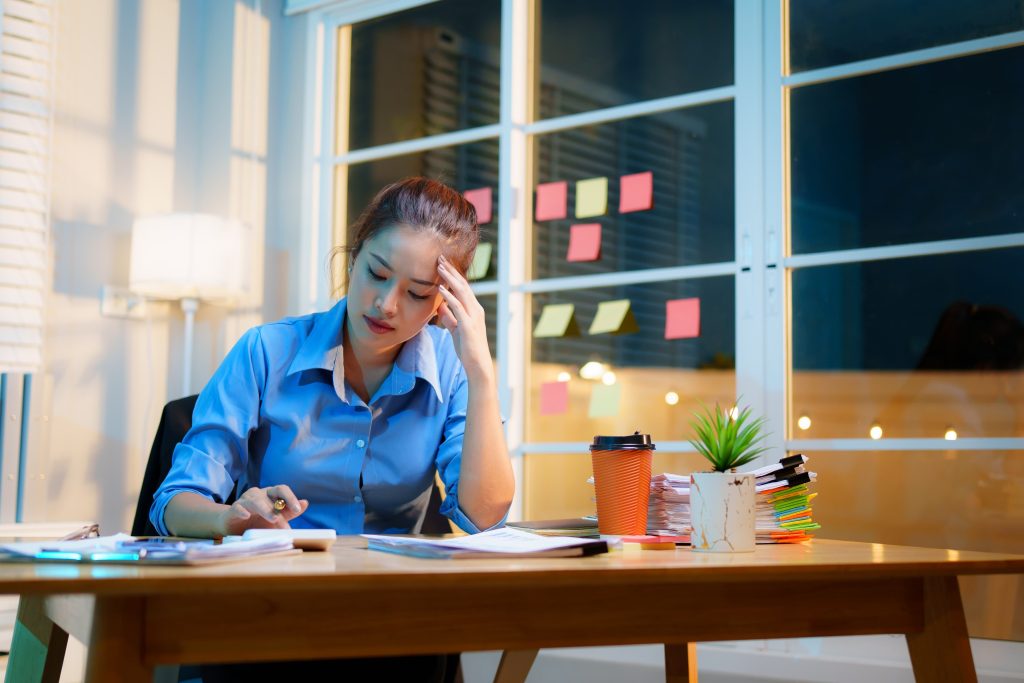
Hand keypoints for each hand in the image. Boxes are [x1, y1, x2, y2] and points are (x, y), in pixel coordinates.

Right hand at [217, 485, 308, 536]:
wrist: (235, 526)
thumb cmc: (258, 521)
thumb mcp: (276, 519)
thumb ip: (289, 512)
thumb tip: (305, 503)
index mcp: (271, 494)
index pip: (282, 490)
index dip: (291, 497)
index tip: (298, 509)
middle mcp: (259, 494)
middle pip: (271, 492)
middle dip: (279, 505)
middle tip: (285, 517)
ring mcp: (246, 500)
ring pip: (256, 500)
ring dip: (265, 509)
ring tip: (273, 519)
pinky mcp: (234, 509)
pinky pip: (238, 507)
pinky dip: (242, 511)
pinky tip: (246, 516)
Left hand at [436, 254, 493, 380]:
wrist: (477, 365)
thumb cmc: (467, 348)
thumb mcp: (455, 329)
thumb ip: (449, 316)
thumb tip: (439, 305)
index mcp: (473, 309)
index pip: (463, 288)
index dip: (453, 275)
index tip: (442, 264)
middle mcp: (476, 309)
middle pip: (463, 285)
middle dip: (451, 271)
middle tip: (440, 258)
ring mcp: (473, 316)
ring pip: (462, 292)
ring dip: (450, 279)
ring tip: (439, 267)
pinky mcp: (469, 325)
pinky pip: (458, 307)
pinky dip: (449, 296)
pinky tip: (441, 289)